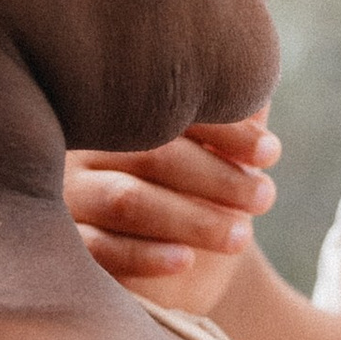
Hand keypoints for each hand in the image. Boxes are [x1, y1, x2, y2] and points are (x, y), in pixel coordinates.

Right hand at [66, 115, 276, 311]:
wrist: (180, 270)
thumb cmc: (201, 197)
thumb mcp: (222, 156)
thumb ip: (235, 113)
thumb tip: (256, 69)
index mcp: (124, 113)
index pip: (172, 109)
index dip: (224, 127)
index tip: (270, 152)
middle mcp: (87, 147)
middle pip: (151, 154)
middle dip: (216, 176)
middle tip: (264, 197)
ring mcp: (71, 196)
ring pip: (126, 200)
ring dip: (191, 218)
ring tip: (242, 236)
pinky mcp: (70, 247)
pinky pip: (100, 249)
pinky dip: (146, 254)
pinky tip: (187, 259)